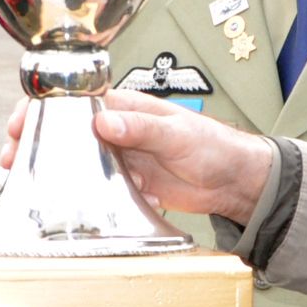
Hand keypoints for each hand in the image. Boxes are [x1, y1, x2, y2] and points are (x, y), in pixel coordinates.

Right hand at [92, 92, 274, 224]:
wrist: (232, 182)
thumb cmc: (211, 145)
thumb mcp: (175, 132)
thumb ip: (140, 128)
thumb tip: (104, 123)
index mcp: (129, 108)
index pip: (91, 108)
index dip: (78, 121)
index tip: (73, 137)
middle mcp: (122, 133)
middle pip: (89, 143)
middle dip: (90, 158)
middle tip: (99, 168)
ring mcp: (126, 160)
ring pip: (98, 170)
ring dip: (107, 181)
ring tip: (129, 183)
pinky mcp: (133, 185)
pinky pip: (114, 192)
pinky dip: (123, 198)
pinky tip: (144, 196)